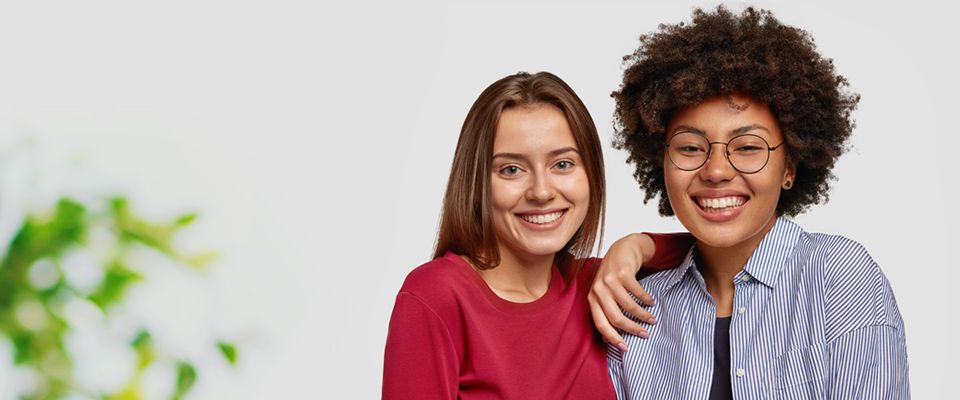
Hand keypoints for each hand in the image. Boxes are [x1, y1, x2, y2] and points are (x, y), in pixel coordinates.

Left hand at [588, 233, 656, 351]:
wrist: (621, 249)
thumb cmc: (613, 276)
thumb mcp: (605, 294)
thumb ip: (606, 312)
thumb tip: (609, 338)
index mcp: (592, 298)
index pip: (600, 324)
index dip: (613, 338)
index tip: (626, 348)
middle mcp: (598, 290)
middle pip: (616, 318)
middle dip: (632, 329)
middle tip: (645, 334)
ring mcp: (610, 280)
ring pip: (629, 306)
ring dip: (643, 315)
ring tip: (652, 318)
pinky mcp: (622, 272)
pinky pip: (638, 293)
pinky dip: (647, 299)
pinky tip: (651, 302)